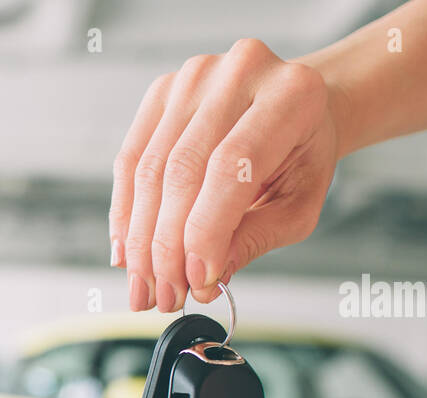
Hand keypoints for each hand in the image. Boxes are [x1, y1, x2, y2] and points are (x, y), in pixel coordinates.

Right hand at [109, 39, 339, 309]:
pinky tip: (126, 253)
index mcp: (290, 94)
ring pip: (149, 170)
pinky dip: (125, 213)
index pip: (231, 167)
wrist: (290, 107)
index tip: (197, 282)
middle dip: (167, 246)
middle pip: (182, 170)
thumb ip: (254, 239)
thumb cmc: (301, 156)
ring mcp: (193, 77)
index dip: (205, 230)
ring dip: (140, 239)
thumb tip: (204, 282)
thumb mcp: (297, 205)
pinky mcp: (161, 91)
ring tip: (144, 286)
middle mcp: (239, 72)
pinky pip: (130, 160)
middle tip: (165, 296)